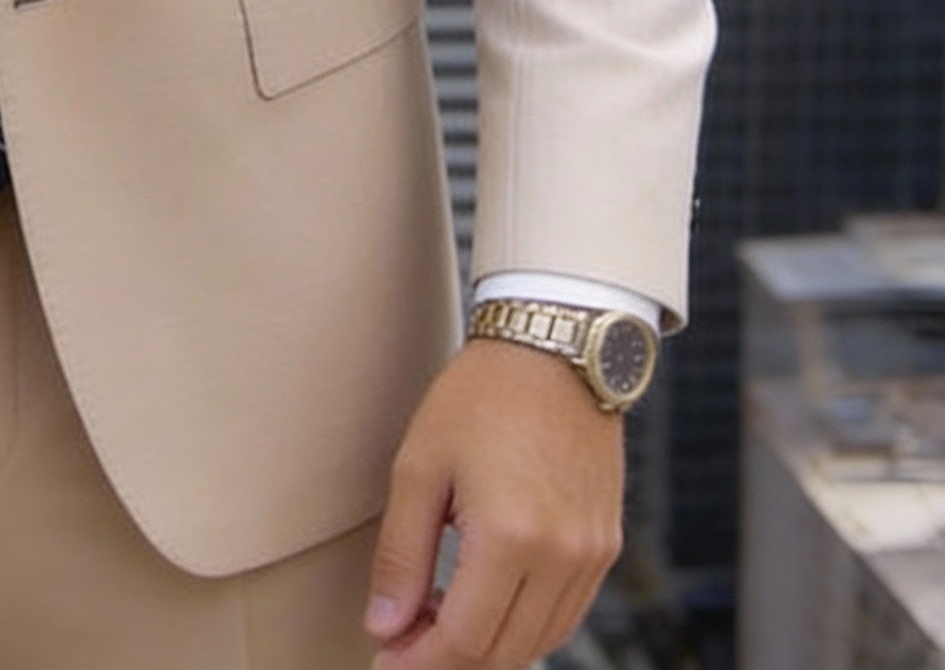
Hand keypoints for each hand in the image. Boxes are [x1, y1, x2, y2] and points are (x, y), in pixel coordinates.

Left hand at [364, 337, 624, 666]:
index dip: (420, 664)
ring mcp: (591, 555)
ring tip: (436, 620)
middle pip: (504, 653)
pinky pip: (566, 614)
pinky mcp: (605, 546)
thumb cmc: (480, 397)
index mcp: (511, 537)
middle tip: (402, 642)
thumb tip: (384, 626)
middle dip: (448, 661)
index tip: (384, 661)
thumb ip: (401, 555)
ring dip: (487, 647)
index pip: (466, 642)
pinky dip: (524, 625)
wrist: (554, 350)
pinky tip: (483, 602)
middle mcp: (561, 557)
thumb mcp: (419, 466)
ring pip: (539, 641)